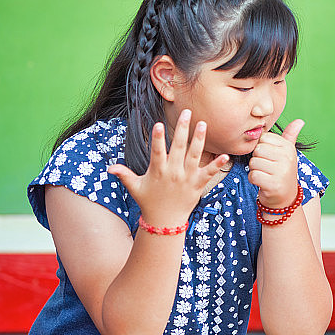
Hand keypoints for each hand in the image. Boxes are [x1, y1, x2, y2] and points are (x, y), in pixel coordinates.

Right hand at [107, 109, 228, 227]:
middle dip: (182, 129)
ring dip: (199, 139)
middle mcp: (173, 172)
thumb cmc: (149, 202)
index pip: (156, 151)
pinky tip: (225, 156)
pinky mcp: (198, 184)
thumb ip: (124, 175)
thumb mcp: (135, 188)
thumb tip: (109, 168)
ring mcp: (187, 178)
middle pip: (178, 147)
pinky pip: (209, 173)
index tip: (158, 124)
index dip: (157, 138)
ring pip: (194, 156)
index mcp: (158, 170)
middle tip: (186, 112)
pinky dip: (217, 165)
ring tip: (203, 124)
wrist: (165, 222)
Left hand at [248, 119, 303, 208]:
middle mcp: (287, 158)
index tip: (270, 157)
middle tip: (267, 168)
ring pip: (253, 163)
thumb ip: (290, 136)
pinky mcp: (273, 185)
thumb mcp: (287, 153)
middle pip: (257, 150)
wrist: (285, 198)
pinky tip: (262, 182)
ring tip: (265, 175)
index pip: (263, 138)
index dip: (262, 148)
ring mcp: (281, 172)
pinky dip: (254, 180)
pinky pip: (253, 175)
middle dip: (257, 159)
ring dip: (255, 170)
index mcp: (289, 148)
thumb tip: (300, 121)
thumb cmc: (282, 172)